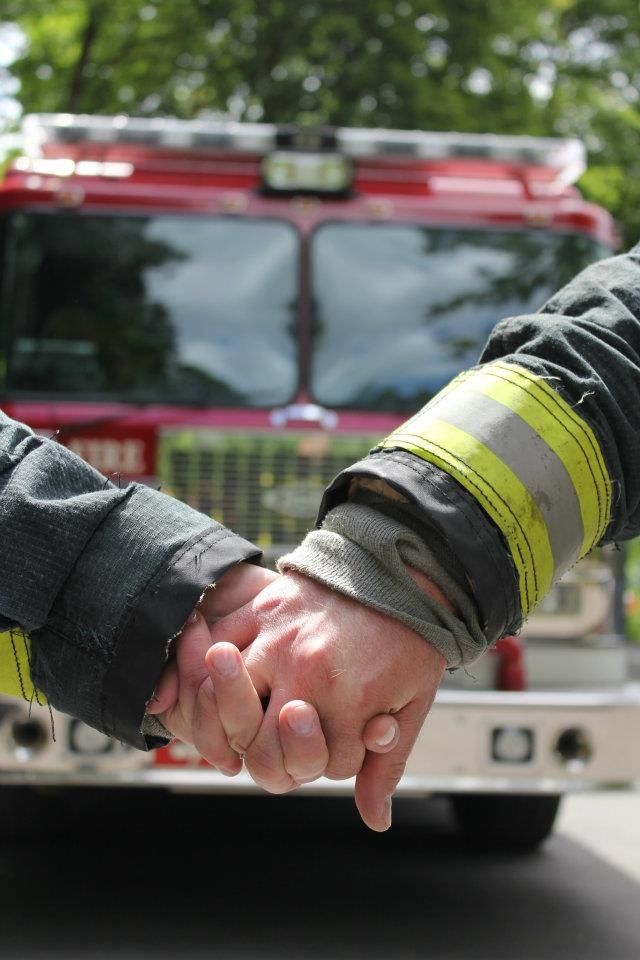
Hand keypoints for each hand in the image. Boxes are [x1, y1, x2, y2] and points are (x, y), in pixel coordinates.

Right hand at [148, 563, 401, 784]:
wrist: (400, 569)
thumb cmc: (410, 636)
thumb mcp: (413, 702)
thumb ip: (387, 763)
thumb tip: (375, 820)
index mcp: (349, 697)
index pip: (322, 765)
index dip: (336, 764)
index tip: (348, 742)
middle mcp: (304, 669)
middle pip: (262, 750)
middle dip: (280, 759)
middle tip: (296, 742)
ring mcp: (276, 636)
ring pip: (227, 704)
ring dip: (236, 723)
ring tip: (254, 722)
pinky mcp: (261, 609)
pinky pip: (216, 646)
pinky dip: (208, 672)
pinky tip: (218, 685)